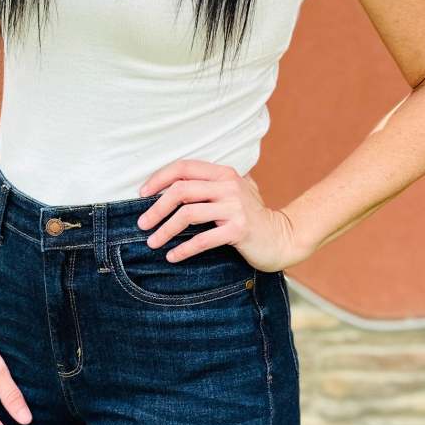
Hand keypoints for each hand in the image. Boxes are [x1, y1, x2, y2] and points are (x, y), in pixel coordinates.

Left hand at [134, 158, 302, 271]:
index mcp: (223, 173)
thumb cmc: (252, 216)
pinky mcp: (239, 230)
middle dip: (156, 208)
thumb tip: (172, 184)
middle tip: (142, 224)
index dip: (159, 179)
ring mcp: (235, 208)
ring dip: (165, 230)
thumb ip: (211, 183)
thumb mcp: (234, 192)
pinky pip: (203, 239)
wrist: (282, 237)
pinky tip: (172, 256)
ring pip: (188, 214)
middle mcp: (229, 186)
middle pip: (181, 191)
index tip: (142, 194)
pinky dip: (184, 249)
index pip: (183, 168)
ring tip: (153, 242)